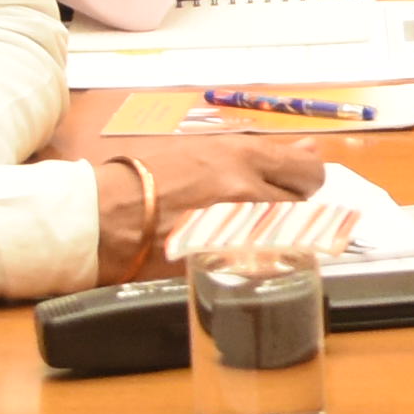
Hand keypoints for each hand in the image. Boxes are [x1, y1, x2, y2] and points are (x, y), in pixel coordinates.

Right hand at [109, 125, 333, 274]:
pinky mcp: (229, 264)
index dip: (308, 177)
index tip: (300, 182)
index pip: (308, 168)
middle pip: (304, 205)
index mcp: (240, 157)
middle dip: (294, 206)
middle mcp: (248, 192)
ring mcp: (240, 231)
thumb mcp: (202, 151)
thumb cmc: (147, 179)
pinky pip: (265, 262)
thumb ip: (258, 155)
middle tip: (269, 208)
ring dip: (276, 232)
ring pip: (288, 234)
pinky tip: (237, 253)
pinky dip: (259, 258)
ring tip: (244, 229)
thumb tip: (309, 150)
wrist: (105, 218)